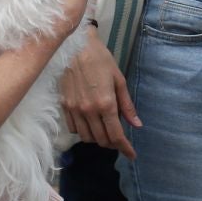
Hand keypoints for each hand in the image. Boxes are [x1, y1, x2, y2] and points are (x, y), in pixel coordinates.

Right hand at [60, 28, 140, 158]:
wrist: (75, 45)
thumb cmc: (101, 59)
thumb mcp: (119, 80)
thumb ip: (127, 105)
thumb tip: (137, 125)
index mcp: (105, 104)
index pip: (116, 135)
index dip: (125, 148)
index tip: (131, 155)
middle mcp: (89, 111)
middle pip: (101, 140)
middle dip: (112, 144)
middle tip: (119, 138)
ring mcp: (74, 110)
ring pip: (86, 138)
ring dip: (97, 139)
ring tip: (104, 130)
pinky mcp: (64, 106)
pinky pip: (74, 129)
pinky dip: (83, 131)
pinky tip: (89, 122)